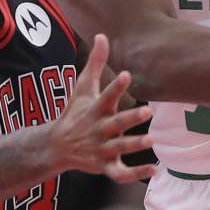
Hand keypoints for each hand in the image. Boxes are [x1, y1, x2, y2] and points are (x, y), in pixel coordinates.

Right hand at [48, 34, 157, 182]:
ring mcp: (102, 149)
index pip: (107, 95)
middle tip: (147, 110)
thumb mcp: (83, 87)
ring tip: (151, 141)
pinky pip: (121, 173)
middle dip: (130, 118)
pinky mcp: (105, 166)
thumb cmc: (75, 112)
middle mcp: (99, 129)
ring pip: (119, 148)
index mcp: (96, 109)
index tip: (128, 74)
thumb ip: (95, 63)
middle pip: (116, 124)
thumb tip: (101, 35)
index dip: (117, 86)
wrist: (55, 146)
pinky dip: (136, 174)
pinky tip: (154, 170)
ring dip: (134, 145)